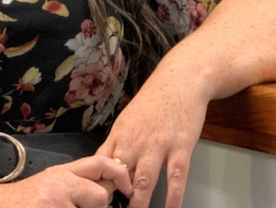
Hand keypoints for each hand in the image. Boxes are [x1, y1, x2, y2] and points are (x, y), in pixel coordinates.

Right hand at [0, 154, 132, 207]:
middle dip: (94, 207)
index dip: (119, 174)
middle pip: (100, 197)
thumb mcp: (52, 182)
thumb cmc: (25, 200)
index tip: (127, 188)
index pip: (100, 163)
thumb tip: (110, 188)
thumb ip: (79, 182)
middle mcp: (60, 185)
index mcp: (62, 173)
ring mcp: (55, 204)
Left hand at [96, 70, 209, 207]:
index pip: (102, 164)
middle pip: (120, 175)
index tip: (94, 199)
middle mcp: (135, 141)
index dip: (97, 184)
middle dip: (115, 197)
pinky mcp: (181, 147)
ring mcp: (159, 145)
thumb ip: (117, 143)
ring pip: (145, 180)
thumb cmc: (154, 101)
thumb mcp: (128, 119)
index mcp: (120, 134)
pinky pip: (176, 177)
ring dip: (140, 202)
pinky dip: (173, 197)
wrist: (180, 80)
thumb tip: (104, 167)